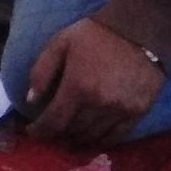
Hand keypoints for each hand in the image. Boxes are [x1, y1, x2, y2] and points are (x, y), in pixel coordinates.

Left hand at [24, 18, 165, 148]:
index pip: (54, 121)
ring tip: (68, 137)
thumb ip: (41, 71)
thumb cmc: (95, 35)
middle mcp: (99, 104)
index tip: (32, 132)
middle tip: (50, 133)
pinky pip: (116, 136)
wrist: (140, 29)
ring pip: (93, 136)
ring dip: (77, 140)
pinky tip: (92, 139)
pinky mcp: (139, 112)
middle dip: (57, 135)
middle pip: (73, 131)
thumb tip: (30, 101)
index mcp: (77, 87)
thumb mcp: (59, 43)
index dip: (40, 131)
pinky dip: (101, 141)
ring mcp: (121, 110)